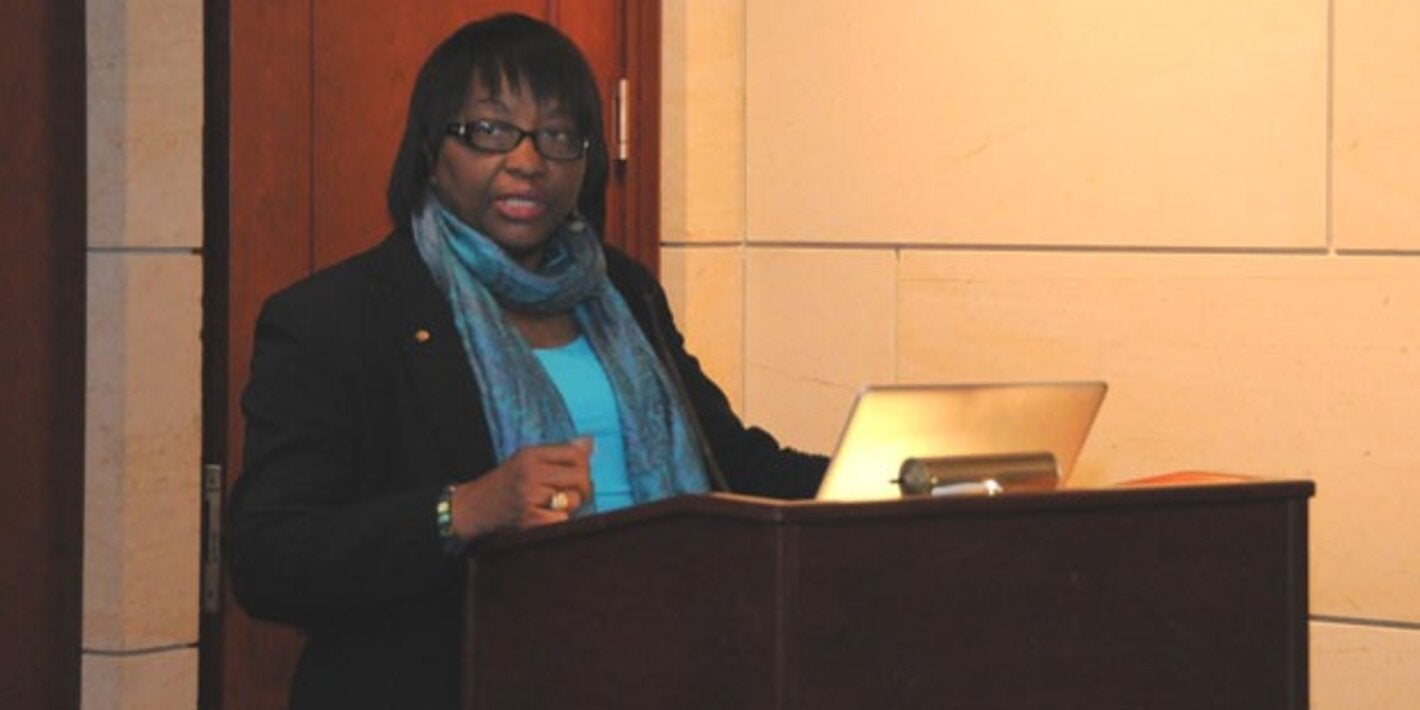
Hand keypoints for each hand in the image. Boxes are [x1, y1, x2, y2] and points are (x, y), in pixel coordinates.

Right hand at [449, 437, 592, 540]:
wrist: (472, 507)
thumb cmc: (505, 482)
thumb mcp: (527, 459)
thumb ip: (559, 452)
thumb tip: (590, 442)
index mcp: (531, 454)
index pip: (576, 454)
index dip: (585, 465)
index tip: (578, 473)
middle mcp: (530, 473)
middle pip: (581, 476)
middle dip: (584, 487)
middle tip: (574, 493)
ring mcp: (529, 497)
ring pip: (574, 500)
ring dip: (571, 506)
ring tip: (556, 505)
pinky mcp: (528, 520)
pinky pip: (563, 520)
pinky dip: (560, 521)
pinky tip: (547, 517)